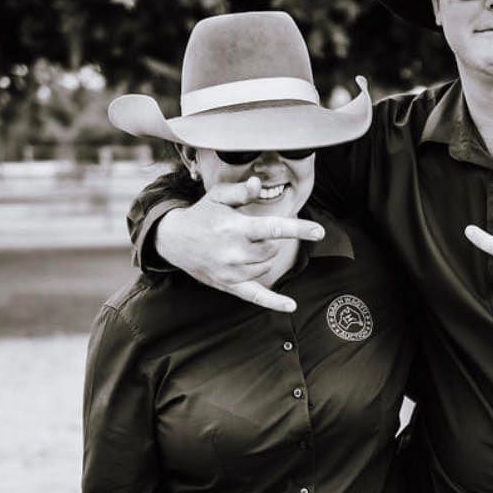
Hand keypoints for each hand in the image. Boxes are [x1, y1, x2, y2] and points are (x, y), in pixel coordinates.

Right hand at [157, 178, 323, 311]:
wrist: (174, 240)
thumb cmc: (201, 215)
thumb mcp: (218, 197)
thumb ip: (241, 192)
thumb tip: (259, 186)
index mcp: (235, 228)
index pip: (273, 228)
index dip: (298, 229)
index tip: (319, 231)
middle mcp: (234, 252)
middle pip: (272, 249)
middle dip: (269, 240)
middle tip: (250, 233)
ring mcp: (232, 271)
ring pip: (267, 266)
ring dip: (264, 257)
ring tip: (243, 246)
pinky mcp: (229, 285)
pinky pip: (256, 296)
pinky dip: (274, 302)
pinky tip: (291, 306)